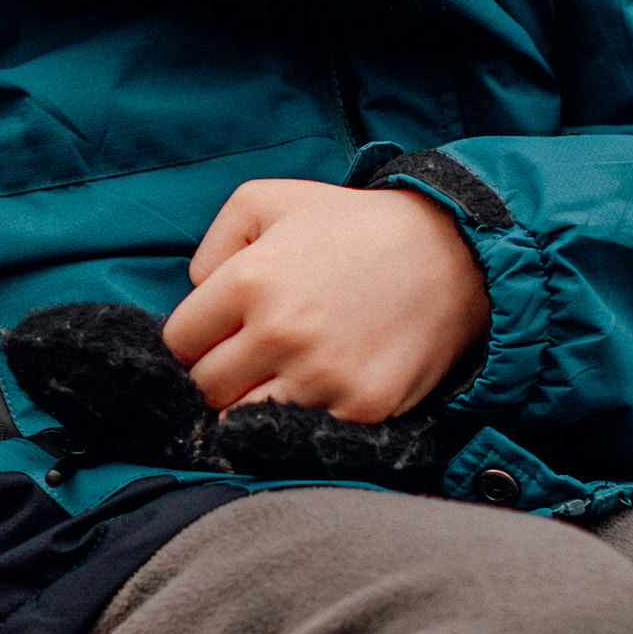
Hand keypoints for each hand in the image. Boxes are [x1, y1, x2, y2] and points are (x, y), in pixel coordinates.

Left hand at [163, 177, 488, 422]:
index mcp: (249, 280)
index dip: (197, 339)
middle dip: (222, 372)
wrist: (452, 255)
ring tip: (288, 370)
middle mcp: (280, 333)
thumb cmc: (352, 226)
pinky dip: (305, 416)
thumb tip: (195, 294)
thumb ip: (213, 243)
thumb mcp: (268, 199)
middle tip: (256, 354)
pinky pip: (301, 434)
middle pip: (207, 388)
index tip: (223, 333)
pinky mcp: (360, 408)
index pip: (180, 343)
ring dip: (256, 400)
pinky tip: (327, 383)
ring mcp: (321, 377)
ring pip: (245, 418)